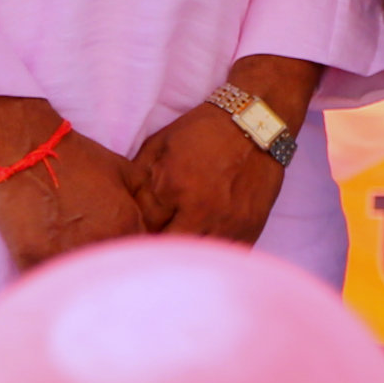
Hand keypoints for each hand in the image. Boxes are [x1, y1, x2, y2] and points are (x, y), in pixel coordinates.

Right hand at [0, 86, 155, 270]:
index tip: (125, 260)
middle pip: (111, 273)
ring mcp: (66, 251)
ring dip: (78, 278)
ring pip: (79, 280)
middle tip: (100, 268)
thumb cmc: (79, 157)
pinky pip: (47, 280)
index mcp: (127, 225)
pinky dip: (50, 279)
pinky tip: (51, 273)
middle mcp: (101, 242)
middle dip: (108, 273)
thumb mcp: (128, 172)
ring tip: (75, 271)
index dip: (133, 259)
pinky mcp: (32, 257)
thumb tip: (157, 224)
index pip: (141, 257)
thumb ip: (147, 202)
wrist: (29, 148)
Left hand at [126, 58, 320, 245]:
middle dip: (157, 251)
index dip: (135, 234)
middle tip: (149, 248)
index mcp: (175, 189)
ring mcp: (230, 223)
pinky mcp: (251, 227)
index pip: (144, 230)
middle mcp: (204, 211)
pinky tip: (202, 249)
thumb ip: (141, 183)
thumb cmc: (203, 132)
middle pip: (170, 250)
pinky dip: (211, 257)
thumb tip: (127, 214)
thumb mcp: (159, 147)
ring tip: (175, 251)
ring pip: (198, 257)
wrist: (256, 125)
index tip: (129, 238)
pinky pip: (224, 255)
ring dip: (184, 256)